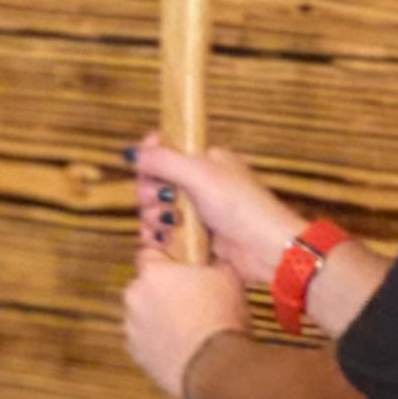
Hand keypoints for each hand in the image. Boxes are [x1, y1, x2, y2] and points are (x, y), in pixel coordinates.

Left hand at [124, 247, 252, 398]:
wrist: (214, 366)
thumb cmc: (220, 318)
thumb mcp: (228, 277)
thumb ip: (213, 263)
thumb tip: (213, 261)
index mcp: (153, 273)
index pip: (147, 254)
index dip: (165, 260)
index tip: (178, 267)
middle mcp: (135, 298)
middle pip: (144, 287)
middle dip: (162, 292)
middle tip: (189, 300)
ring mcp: (132, 328)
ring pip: (142, 315)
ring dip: (158, 318)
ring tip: (187, 328)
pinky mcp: (136, 354)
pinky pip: (144, 342)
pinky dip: (157, 343)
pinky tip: (180, 346)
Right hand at [132, 138, 303, 282]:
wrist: (266, 248)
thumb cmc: (241, 206)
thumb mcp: (200, 174)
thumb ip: (164, 160)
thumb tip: (132, 152)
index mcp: (205, 160)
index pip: (166, 150)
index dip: (150, 158)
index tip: (144, 168)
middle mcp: (199, 183)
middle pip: (155, 181)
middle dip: (150, 192)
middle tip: (159, 200)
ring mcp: (196, 211)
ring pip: (156, 208)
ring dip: (153, 216)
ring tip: (166, 224)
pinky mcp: (194, 236)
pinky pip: (164, 232)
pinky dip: (158, 235)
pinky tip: (161, 239)